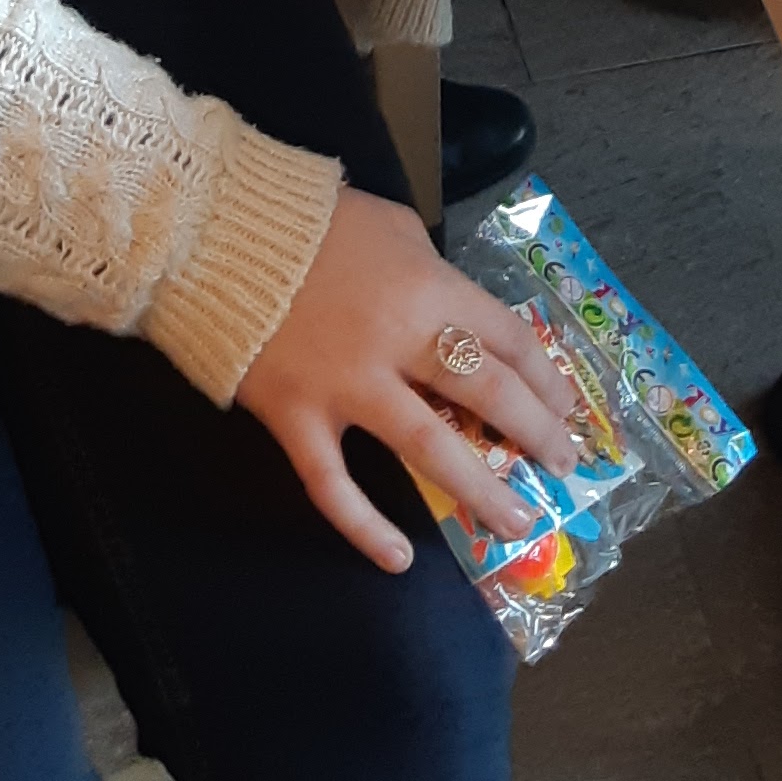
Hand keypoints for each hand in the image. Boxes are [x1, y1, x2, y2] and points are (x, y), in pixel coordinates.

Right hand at [238, 183, 587, 570]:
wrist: (216, 232)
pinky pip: (333, 485)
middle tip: (562, 466)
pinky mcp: (296, 417)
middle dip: (534, 434)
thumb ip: (432, 272)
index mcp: (428, 288)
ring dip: (480, 489)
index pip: (507, 339)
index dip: (546, 377)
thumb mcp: (394, 226)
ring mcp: (346, 385)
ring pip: (428, 448)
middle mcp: (398, 341)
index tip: (565, 407)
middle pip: (486, 395)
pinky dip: (364, 526)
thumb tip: (460, 318)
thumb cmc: (313, 223)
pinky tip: (397, 558)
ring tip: (518, 523)